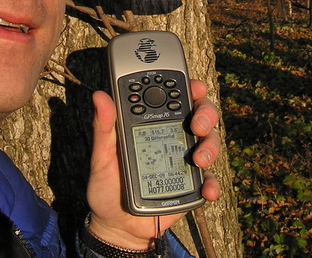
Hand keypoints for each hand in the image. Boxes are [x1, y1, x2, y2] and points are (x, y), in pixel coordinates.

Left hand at [85, 80, 220, 249]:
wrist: (117, 227)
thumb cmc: (108, 187)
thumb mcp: (102, 157)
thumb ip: (104, 128)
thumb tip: (99, 96)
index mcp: (154, 124)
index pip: (176, 97)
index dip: (188, 87)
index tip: (193, 86)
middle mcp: (175, 137)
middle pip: (201, 115)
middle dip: (206, 114)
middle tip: (197, 125)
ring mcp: (186, 161)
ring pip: (210, 143)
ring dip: (210, 147)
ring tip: (199, 160)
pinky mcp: (192, 186)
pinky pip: (209, 180)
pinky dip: (212, 184)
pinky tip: (207, 190)